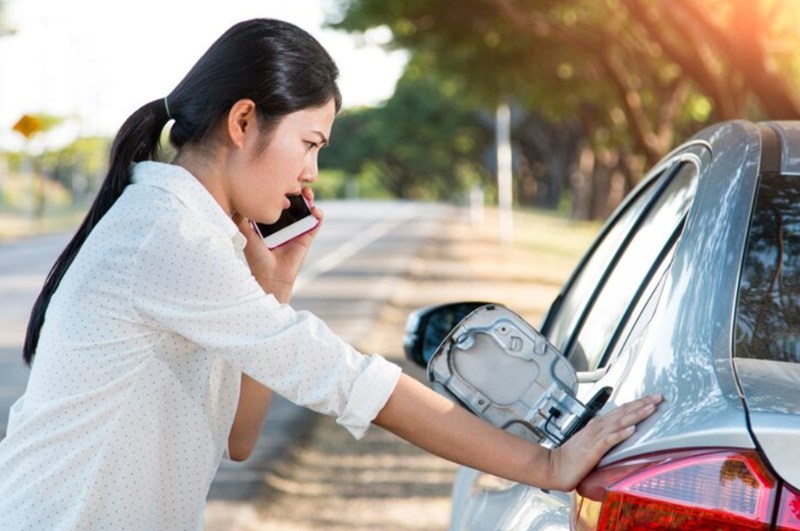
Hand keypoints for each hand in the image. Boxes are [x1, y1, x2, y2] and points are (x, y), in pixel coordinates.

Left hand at [233, 188, 323, 302]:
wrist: (270, 277)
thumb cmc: (257, 258)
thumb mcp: (246, 234)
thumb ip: (242, 219)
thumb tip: (235, 201)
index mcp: (271, 222)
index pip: (278, 202)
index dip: (281, 191)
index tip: (280, 181)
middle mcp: (285, 224)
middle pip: (293, 203)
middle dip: (296, 192)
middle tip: (296, 184)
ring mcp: (297, 230)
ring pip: (306, 210)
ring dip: (309, 200)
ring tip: (307, 193)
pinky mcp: (307, 238)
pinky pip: (315, 224)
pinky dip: (318, 216)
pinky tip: (316, 210)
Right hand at [546, 394, 663, 490]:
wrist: (554, 467)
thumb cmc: (571, 458)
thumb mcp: (590, 444)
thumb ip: (603, 438)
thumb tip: (619, 436)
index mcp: (597, 425)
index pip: (620, 411)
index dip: (636, 404)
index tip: (652, 399)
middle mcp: (597, 427)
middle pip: (623, 412)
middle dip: (642, 404)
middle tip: (659, 397)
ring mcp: (595, 437)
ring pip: (619, 422)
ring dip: (636, 414)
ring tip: (651, 408)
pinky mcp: (593, 450)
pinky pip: (609, 440)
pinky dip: (620, 434)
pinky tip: (631, 429)